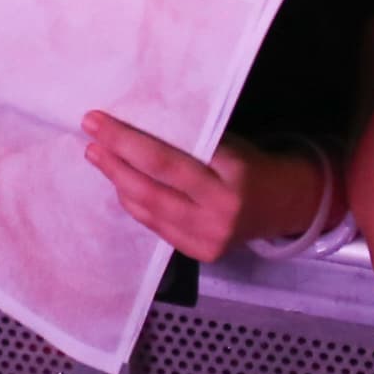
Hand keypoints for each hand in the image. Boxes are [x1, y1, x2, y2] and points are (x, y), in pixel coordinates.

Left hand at [80, 113, 261, 263]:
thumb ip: (190, 142)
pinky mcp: (202, 253)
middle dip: (115, 159)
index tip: (99, 121)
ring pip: (150, 209)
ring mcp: (211, 237)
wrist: (282, 205)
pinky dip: (135, 205)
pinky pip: (157, 227)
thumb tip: (134, 125)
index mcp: (232, 173)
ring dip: (119, 182)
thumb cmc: (249, 163)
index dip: (128, 140)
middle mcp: (221, 209)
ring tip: (98, 157)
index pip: (168, 157)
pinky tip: (121, 185)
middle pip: (153, 185)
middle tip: (90, 135)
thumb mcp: (228, 144)